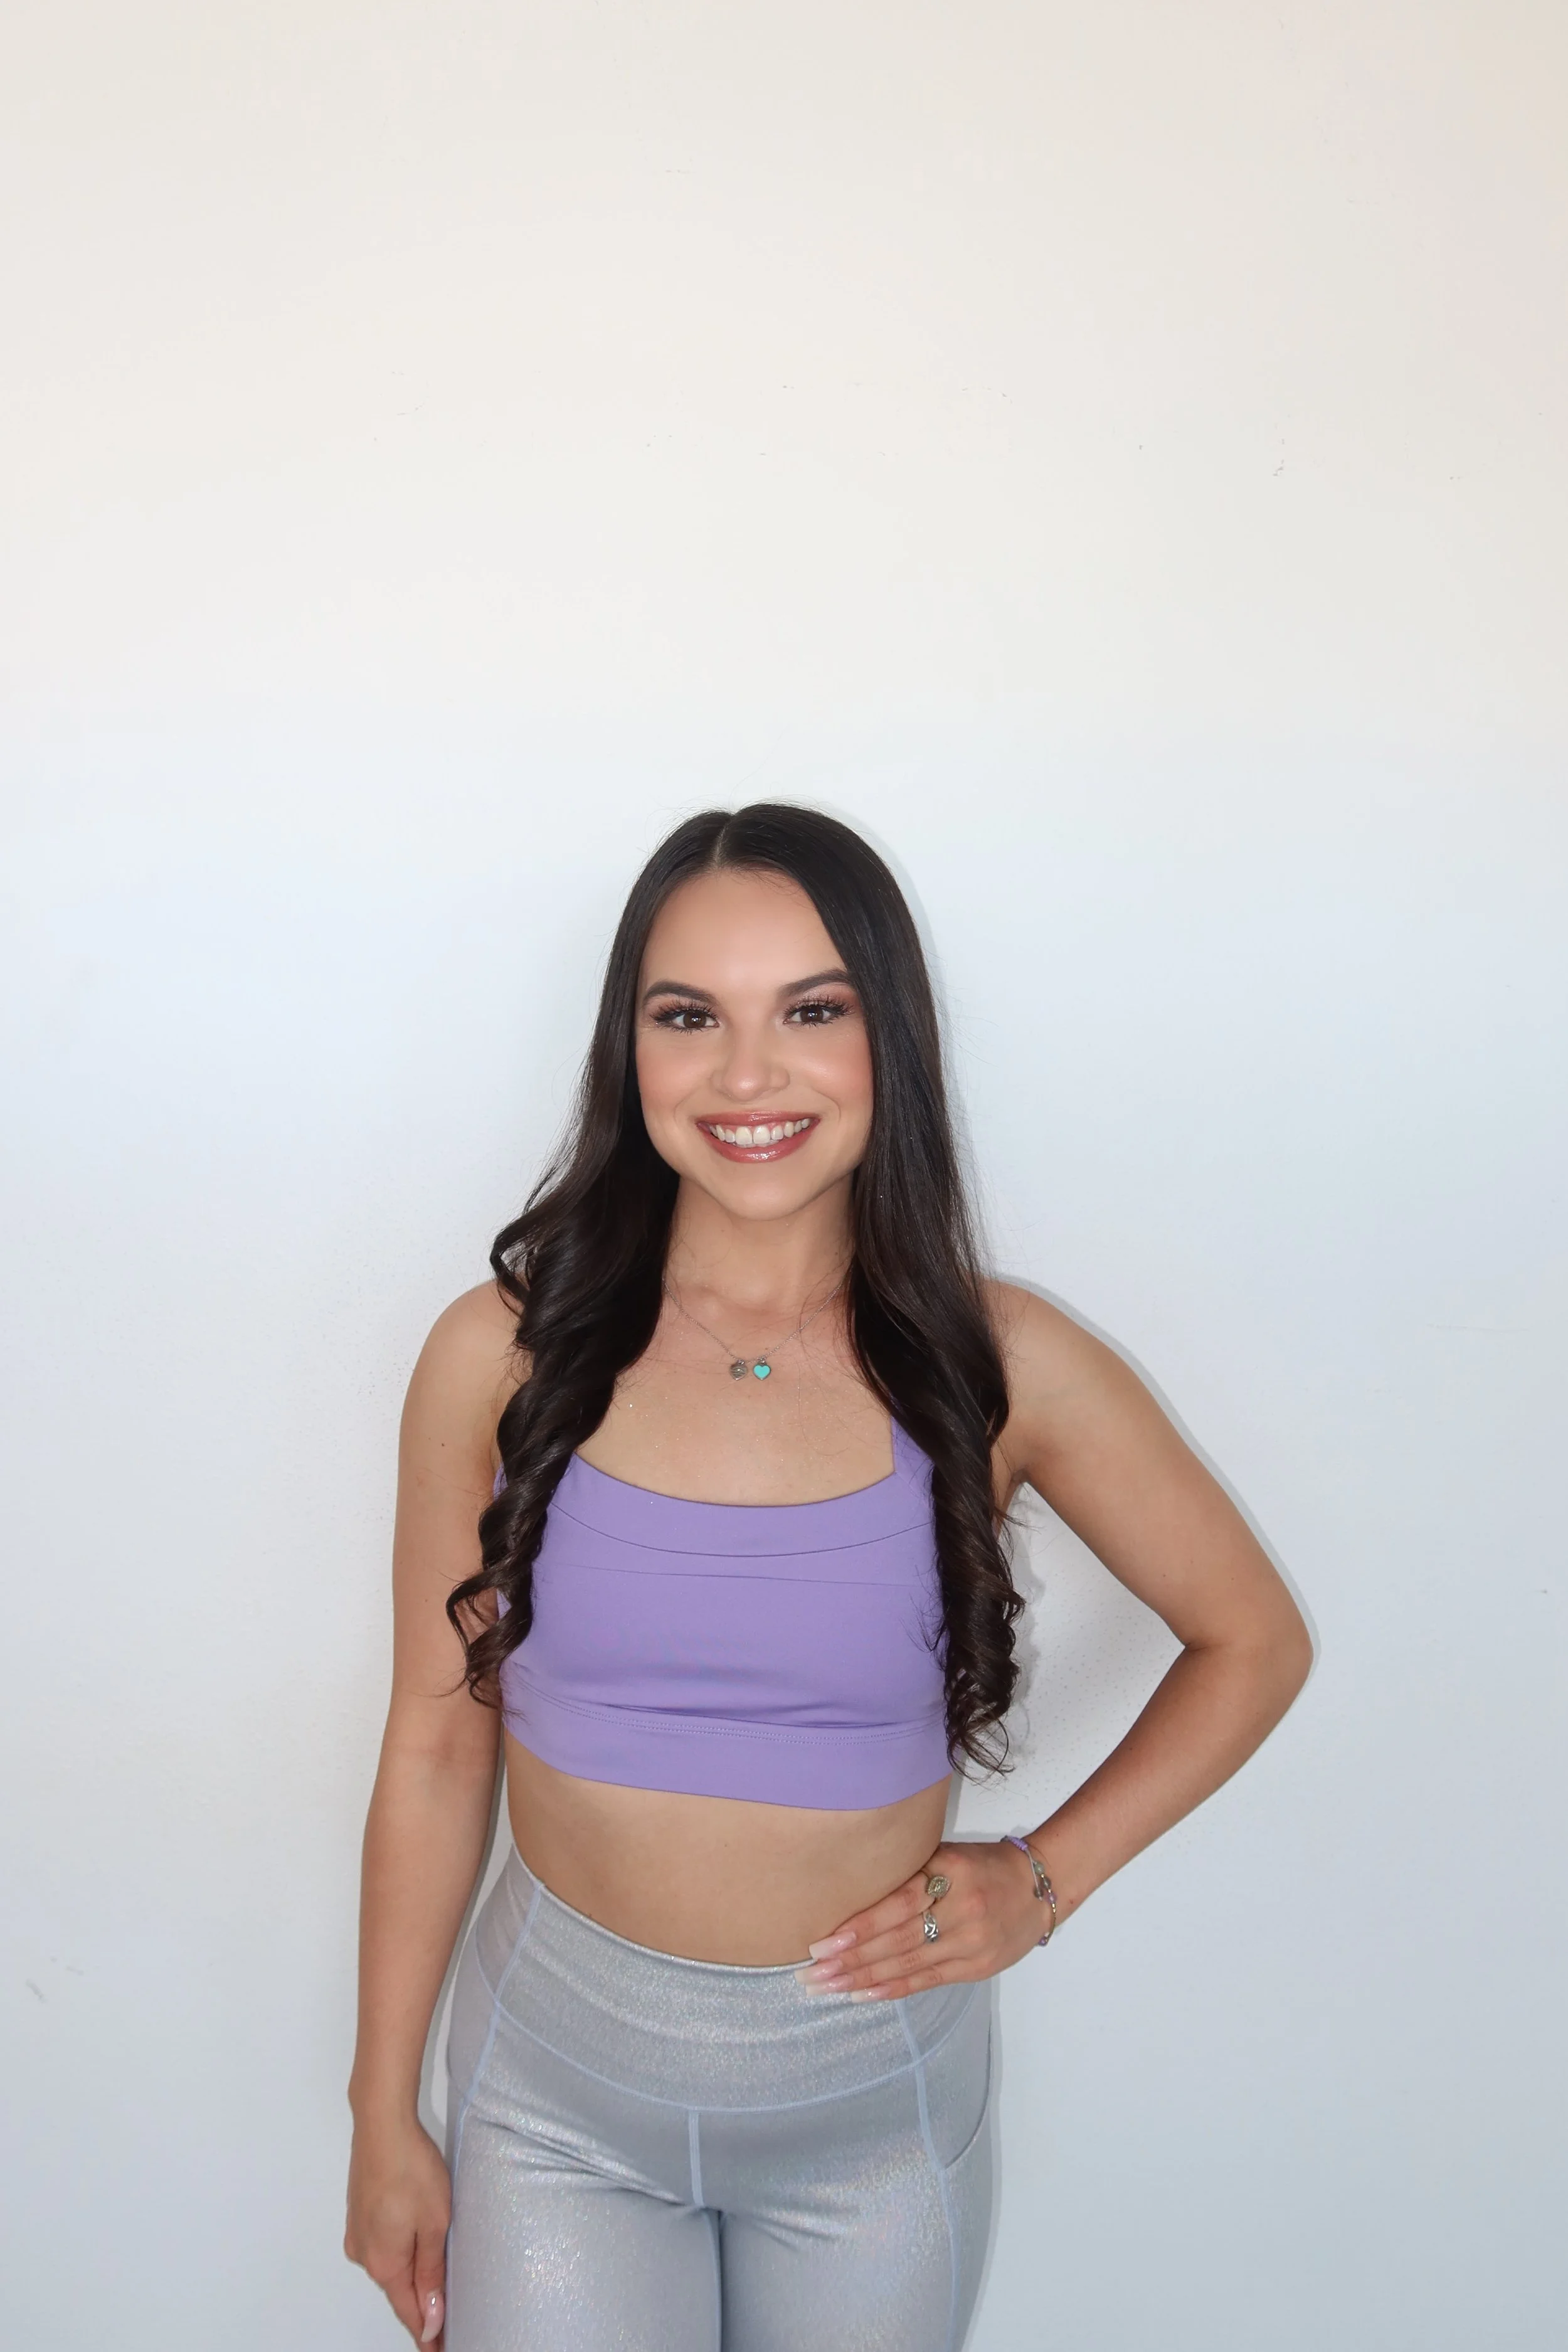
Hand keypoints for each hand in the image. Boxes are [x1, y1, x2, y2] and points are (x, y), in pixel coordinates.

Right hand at [345, 2114, 451, 2346]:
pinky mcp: (359, 2214)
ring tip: (435, 2287)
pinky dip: (400, 2253)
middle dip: (421, 2306)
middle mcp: (365, 2255)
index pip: (408, 2312)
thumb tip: (431, 2320)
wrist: (382, 2124)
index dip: (426, 2334)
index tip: (439, 2350)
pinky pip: (383, 2246)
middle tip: (446, 2323)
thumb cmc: (412, 2170)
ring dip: (411, 2277)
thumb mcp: (435, 2224)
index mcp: (384, 2264)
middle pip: (397, 2290)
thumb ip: (431, 2274)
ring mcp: (358, 2234)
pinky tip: (415, 2247)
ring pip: (390, 2266)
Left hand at [795, 1839, 1046, 2001]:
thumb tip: (854, 1892)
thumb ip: (910, 1872)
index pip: (899, 1904)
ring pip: (908, 1964)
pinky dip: (893, 1989)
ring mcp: (970, 1943)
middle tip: (810, 1973)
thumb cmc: (983, 1865)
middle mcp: (961, 1910)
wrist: (1039, 1887)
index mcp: (951, 1873)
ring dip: (863, 1979)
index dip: (861, 1926)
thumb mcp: (948, 1854)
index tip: (824, 1941)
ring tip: (827, 1988)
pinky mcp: (976, 1968)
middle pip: (897, 1940)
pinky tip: (864, 1995)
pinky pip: (927, 1980)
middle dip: (850, 1960)